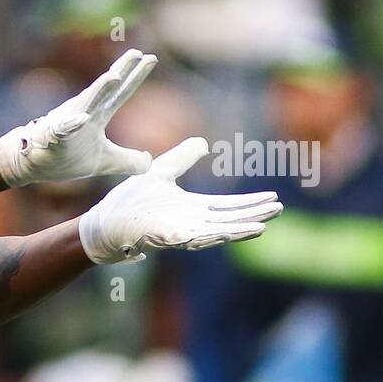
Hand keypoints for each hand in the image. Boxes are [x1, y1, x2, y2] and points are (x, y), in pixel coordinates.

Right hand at [0, 49, 156, 186]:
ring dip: (99, 89)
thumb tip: (149, 162)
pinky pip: (62, 130)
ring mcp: (68, 121)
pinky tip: (81, 119)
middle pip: (106, 89)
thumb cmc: (67, 158)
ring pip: (85, 103)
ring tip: (114, 76)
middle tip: (136, 53)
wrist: (33, 164)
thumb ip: (128, 161)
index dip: (135, 76)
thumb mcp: (105, 162)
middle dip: (121, 70)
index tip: (151, 58)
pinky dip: (71, 124)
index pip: (121, 93)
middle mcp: (85, 112)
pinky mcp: (54, 137)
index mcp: (98, 115)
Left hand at [78, 136, 282, 263]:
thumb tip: (202, 142)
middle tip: (278, 209)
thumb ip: (181, 159)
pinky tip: (223, 234)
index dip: (250, 203)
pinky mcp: (164, 239)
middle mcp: (190, 223)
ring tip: (260, 227)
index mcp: (191, 209)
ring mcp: (179, 233)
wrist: (104, 221)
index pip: (227, 206)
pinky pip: (189, 239)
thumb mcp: (160, 173)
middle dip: (253, 215)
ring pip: (215, 233)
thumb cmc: (129, 202)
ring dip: (237, 230)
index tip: (273, 198)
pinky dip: (207, 237)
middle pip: (228, 220)